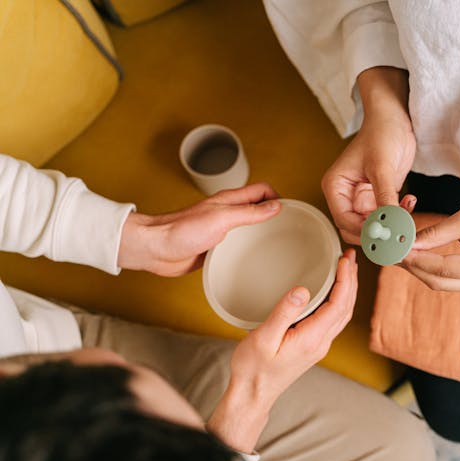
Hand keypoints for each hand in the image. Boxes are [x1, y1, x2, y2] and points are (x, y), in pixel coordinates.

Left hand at [117, 183, 280, 276]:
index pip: (262, 190)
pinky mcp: (214, 247)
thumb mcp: (222, 219)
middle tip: (291, 227)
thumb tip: (275, 206)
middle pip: (258, 207)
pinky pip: (237, 245)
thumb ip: (249, 212)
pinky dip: (248, 249)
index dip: (278, 197)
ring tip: (278, 243)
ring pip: (249, 227)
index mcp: (229, 200)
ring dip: (262, 232)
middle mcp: (226, 213)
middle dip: (275, 214)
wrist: (155, 249)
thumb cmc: (180, 231)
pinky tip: (254, 259)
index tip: (292, 211)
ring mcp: (221, 230)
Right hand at [206, 249, 357, 451]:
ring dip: (348, 290)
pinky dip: (339, 300)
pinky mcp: (313, 345)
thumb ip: (284, 313)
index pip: (338, 304)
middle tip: (350, 257)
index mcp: (312, 339)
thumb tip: (302, 290)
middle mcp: (321, 342)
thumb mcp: (263, 338)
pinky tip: (332, 291)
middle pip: (346, 308)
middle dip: (351, 280)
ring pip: (342, 314)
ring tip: (347, 269)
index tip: (345, 260)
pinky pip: (333, 319)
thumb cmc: (253, 368)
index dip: (345, 280)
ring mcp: (319, 345)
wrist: (253, 394)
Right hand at [322, 66, 415, 243]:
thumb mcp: (382, 167)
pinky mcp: (379, 197)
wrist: (394, 118)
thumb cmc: (381, 134)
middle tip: (399, 235)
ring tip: (408, 214)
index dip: (364, 231)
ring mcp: (362, 198)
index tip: (386, 235)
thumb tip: (389, 224)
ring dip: (390, 225)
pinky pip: (386, 216)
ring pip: (373, 226)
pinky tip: (410, 200)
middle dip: (377, 233)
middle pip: (355, 229)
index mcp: (336, 187)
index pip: (344, 220)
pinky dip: (399, 215)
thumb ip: (384, 197)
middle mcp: (346, 196)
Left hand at [401, 189, 459, 292]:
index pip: (442, 268)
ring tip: (396, 251)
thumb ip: (437, 233)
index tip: (394, 248)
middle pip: (438, 281)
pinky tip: (412, 254)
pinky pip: (445, 277)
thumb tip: (407, 243)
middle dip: (412, 266)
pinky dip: (428, 266)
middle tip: (389, 251)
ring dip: (417, 267)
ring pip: (439, 282)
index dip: (416, 259)